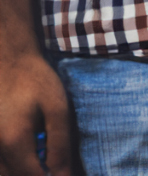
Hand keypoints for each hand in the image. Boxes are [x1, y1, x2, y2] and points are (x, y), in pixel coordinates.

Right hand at [0, 48, 71, 175]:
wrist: (6, 59)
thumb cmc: (35, 80)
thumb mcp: (57, 109)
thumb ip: (59, 145)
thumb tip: (63, 175)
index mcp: (14, 141)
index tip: (64, 175)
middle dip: (35, 175)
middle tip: (54, 167)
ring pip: (2, 171)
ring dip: (21, 170)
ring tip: (41, 160)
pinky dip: (10, 164)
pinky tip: (27, 153)